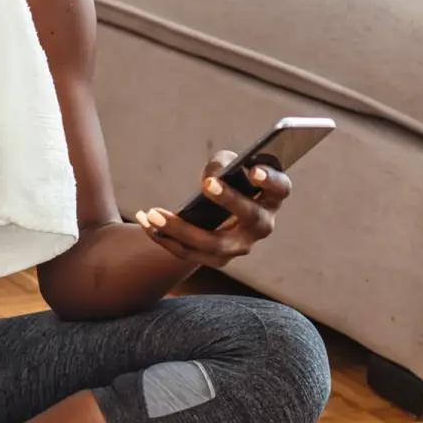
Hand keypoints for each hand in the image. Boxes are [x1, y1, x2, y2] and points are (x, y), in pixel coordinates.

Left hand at [133, 150, 291, 268]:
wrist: (216, 210)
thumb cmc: (227, 178)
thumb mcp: (226, 164)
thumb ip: (222, 164)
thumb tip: (211, 178)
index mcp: (271, 197)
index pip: (280, 188)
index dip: (270, 180)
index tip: (254, 170)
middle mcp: (262, 225)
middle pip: (250, 217)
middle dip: (229, 201)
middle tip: (208, 184)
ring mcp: (240, 246)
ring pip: (213, 243)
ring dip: (181, 229)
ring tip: (152, 212)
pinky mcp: (217, 258)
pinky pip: (188, 252)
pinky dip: (163, 237)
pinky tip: (143, 219)